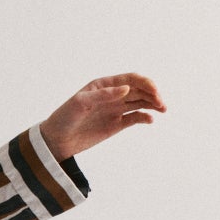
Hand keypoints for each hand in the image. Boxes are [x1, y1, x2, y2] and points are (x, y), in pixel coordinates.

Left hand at [39, 75, 165, 158]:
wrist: (56, 141)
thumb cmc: (64, 118)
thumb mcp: (80, 103)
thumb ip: (103, 95)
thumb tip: (126, 88)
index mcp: (105, 85)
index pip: (131, 79)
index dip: (145, 83)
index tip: (154, 92)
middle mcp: (113, 95)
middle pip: (139, 90)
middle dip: (153, 94)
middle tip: (162, 104)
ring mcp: (115, 109)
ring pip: (140, 102)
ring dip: (153, 104)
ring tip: (163, 109)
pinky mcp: (116, 124)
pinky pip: (135, 118)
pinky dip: (145, 117)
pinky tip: (150, 120)